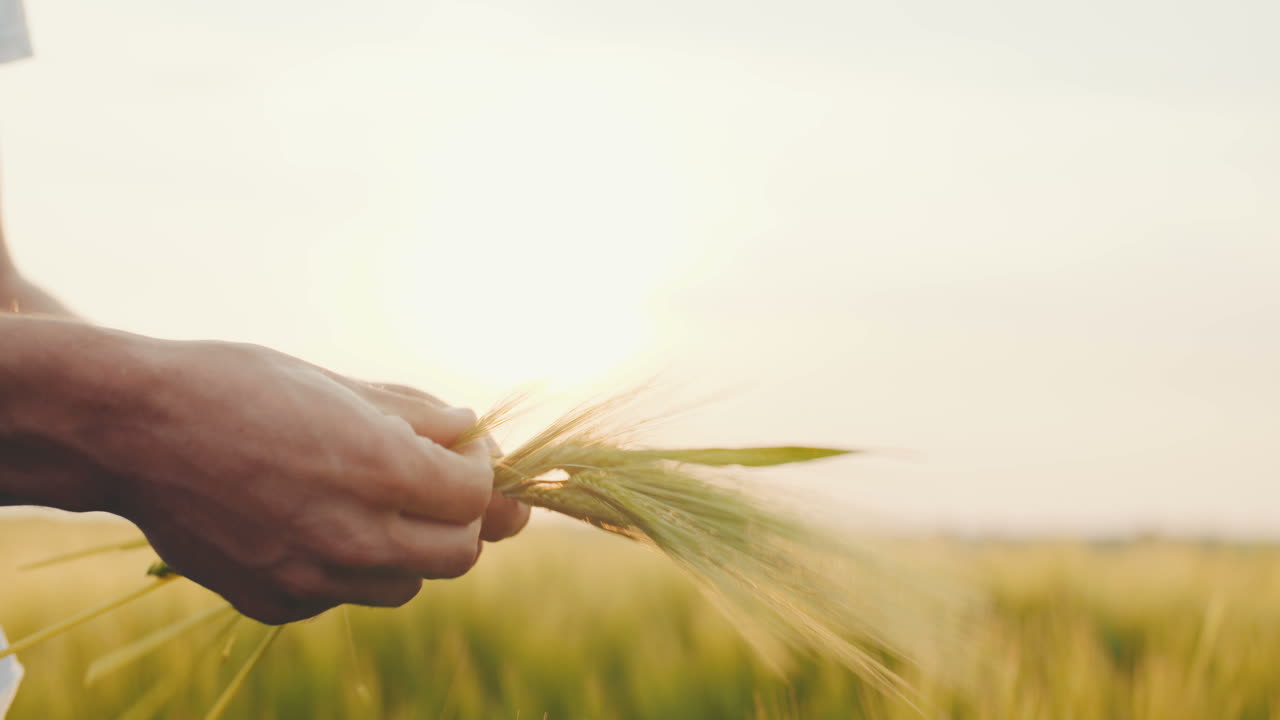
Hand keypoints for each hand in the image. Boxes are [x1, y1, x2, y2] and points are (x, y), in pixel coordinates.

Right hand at [74, 340, 527, 623]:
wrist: (127, 429)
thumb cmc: (233, 387)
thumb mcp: (334, 383)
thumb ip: (413, 414)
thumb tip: (467, 429)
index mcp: (376, 469)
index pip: (476, 495)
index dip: (479, 468)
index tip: (460, 448)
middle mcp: (350, 535)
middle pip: (458, 555)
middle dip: (460, 518)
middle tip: (437, 483)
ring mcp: (310, 578)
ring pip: (406, 585)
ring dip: (410, 548)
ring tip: (374, 502)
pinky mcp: (274, 602)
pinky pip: (343, 597)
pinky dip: (349, 568)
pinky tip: (317, 523)